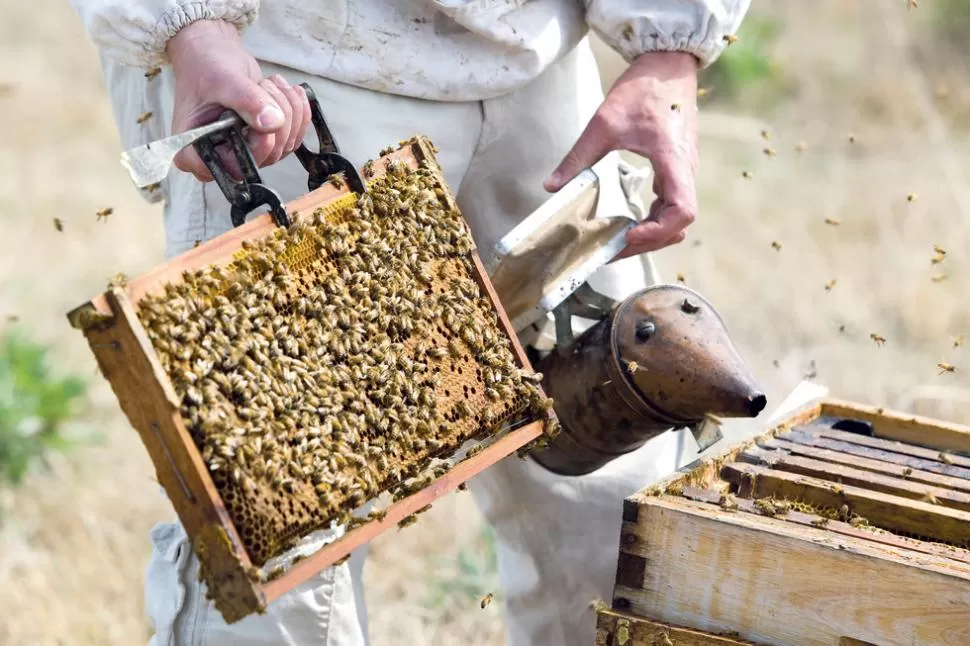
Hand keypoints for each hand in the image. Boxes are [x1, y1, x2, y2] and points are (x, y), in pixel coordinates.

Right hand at [166, 20, 310, 181]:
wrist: (212, 56)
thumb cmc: (205, 67)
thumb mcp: (222, 80)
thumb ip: (246, 101)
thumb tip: (273, 122)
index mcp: (196, 151)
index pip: (234, 168)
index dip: (257, 147)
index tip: (262, 119)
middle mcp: (222, 159)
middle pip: (267, 156)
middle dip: (277, 117)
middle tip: (264, 85)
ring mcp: (246, 153)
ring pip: (284, 146)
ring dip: (289, 110)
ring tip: (270, 82)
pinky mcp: (265, 143)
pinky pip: (294, 138)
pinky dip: (298, 112)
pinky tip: (288, 90)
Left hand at [545, 51, 698, 259]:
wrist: (667, 65)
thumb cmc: (643, 89)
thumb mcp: (604, 123)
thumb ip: (578, 157)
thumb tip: (551, 186)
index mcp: (674, 161)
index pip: (682, 212)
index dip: (657, 231)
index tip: (629, 235)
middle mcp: (685, 171)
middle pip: (679, 223)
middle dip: (649, 241)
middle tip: (613, 247)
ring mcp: (684, 171)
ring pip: (677, 216)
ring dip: (652, 233)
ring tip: (619, 241)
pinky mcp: (677, 168)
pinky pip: (672, 203)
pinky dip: (654, 219)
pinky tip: (630, 223)